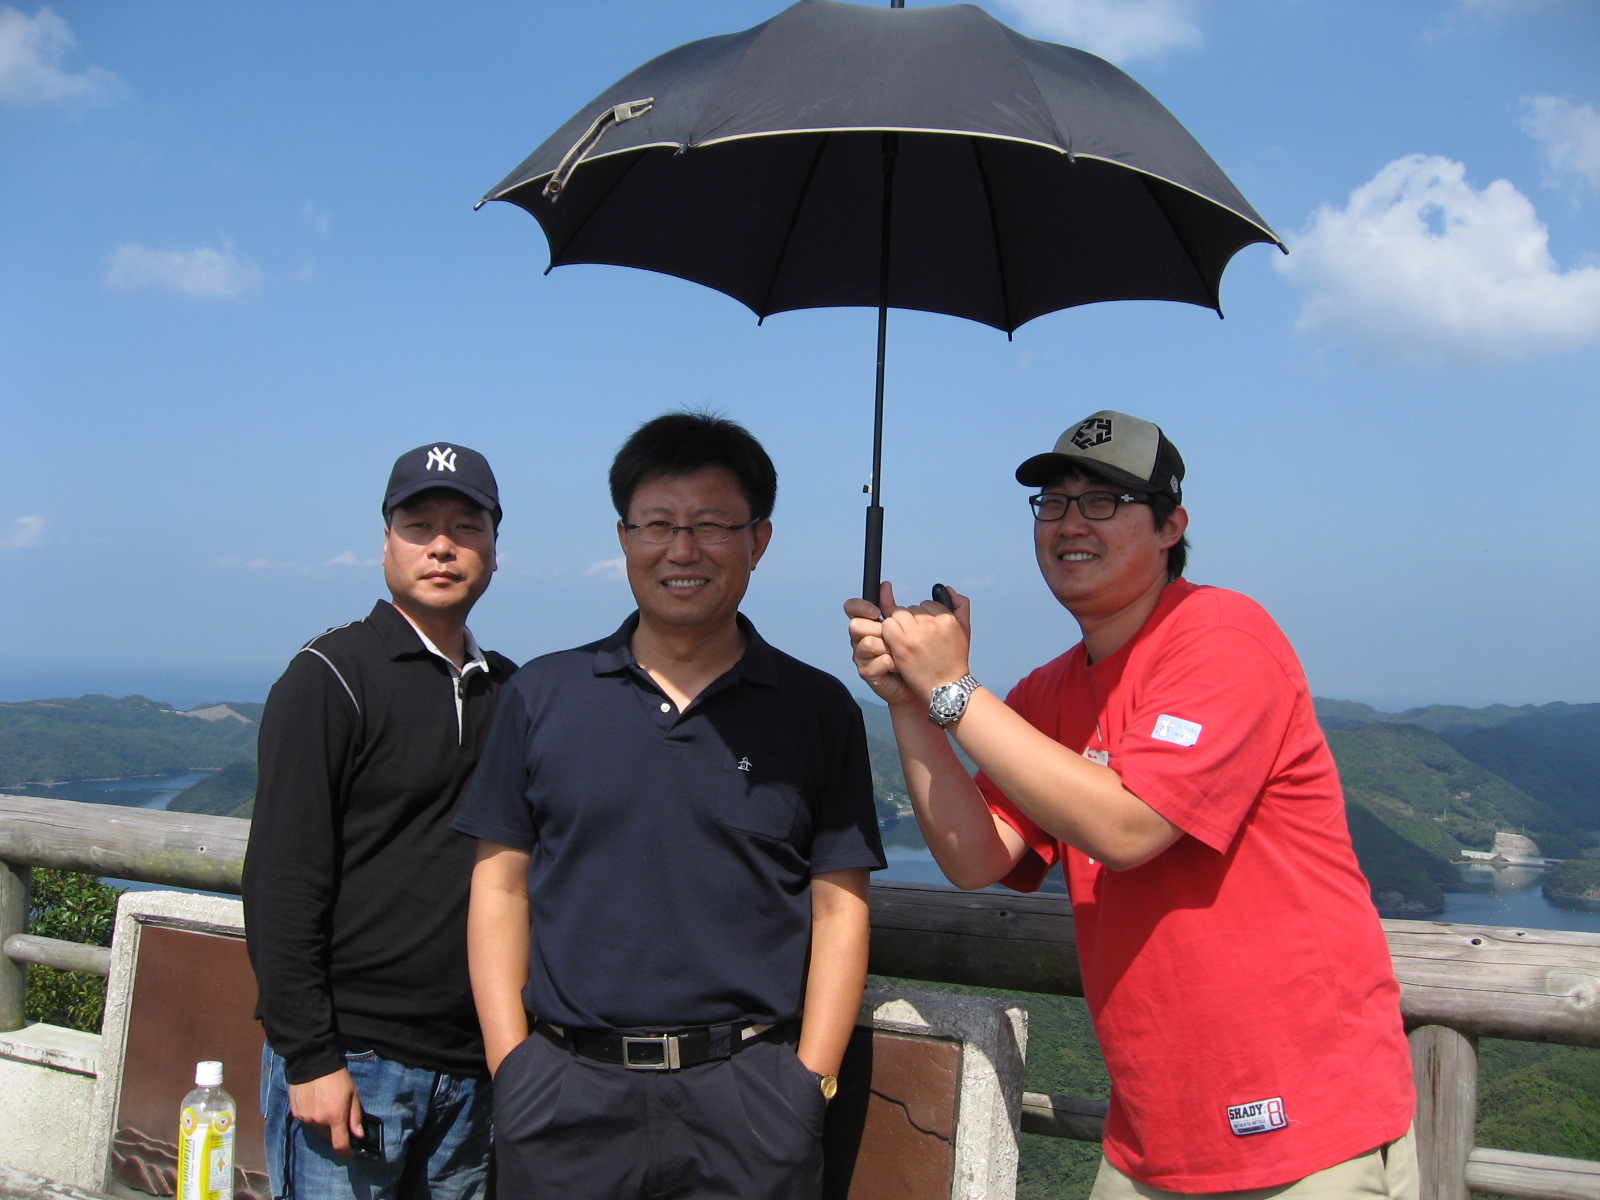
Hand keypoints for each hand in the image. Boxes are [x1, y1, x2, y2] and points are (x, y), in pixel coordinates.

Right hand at [288, 1068, 363, 1156]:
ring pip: (317, 1130)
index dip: (345, 1153)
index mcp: (335, 1117)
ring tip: (327, 1108)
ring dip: (324, 1125)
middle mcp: (318, 1121)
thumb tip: (359, 1135)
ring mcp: (306, 1118)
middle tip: (340, 1120)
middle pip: (328, 1137)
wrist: (312, 1062)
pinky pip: (307, 1122)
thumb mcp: (352, 1094)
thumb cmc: (337, 1077)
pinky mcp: (296, 1113)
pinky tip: (316, 1104)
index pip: (339, 1144)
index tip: (349, 1153)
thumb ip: (355, 1116)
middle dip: (336, 1133)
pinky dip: (313, 1118)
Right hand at [845, 583, 911, 706]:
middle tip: (896, 638)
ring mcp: (862, 656)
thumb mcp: (907, 628)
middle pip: (856, 625)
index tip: (877, 612)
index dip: (861, 606)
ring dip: (889, 648)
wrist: (921, 684)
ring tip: (903, 655)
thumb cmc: (914, 655)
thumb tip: (885, 586)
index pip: (852, 608)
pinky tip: (902, 667)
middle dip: (879, 630)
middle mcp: (861, 639)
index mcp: (868, 624)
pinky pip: (877, 662)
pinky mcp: (867, 673)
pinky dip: (893, 664)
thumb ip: (894, 608)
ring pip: (867, 643)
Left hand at [877, 583, 972, 699]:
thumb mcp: (964, 630)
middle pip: (910, 608)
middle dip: (910, 620)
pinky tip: (896, 643)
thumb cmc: (954, 660)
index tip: (924, 631)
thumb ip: (960, 606)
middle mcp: (932, 624)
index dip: (923, 617)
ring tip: (905, 640)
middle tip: (914, 637)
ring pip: (897, 615)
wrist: (947, 688)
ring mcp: (916, 635)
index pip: (927, 604)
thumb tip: (945, 588)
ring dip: (898, 625)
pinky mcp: (902, 645)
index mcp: (947, 619)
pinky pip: (887, 626)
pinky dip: (888, 632)